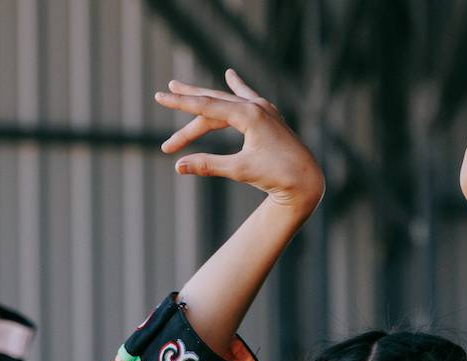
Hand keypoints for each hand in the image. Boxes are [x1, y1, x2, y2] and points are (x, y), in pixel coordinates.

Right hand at [155, 70, 323, 211]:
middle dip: (187, 102)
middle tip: (162, 95)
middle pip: (213, 103)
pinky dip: (237, 86)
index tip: (160, 97)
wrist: (306, 179)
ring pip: (226, 104)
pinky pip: (247, 96)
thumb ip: (208, 165)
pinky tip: (230, 74)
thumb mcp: (239, 170)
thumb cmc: (276, 175)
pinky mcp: (268, 117)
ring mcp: (264, 109)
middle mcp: (256, 107)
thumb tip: (178, 166)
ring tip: (181, 92)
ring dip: (203, 104)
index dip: (180, 103)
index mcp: (248, 115)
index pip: (206, 106)